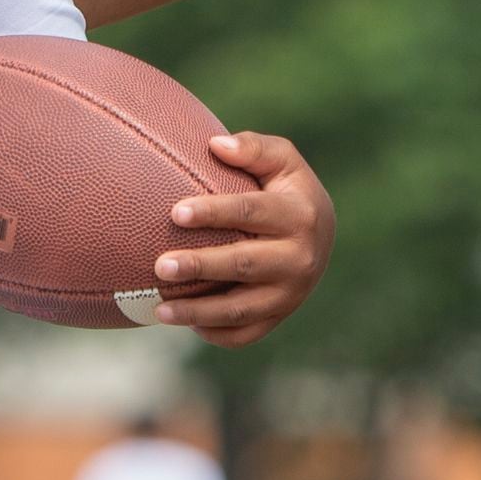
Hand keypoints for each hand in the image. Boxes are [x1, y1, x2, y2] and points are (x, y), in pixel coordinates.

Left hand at [149, 131, 335, 348]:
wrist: (321, 237)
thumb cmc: (287, 190)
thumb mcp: (283, 160)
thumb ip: (254, 148)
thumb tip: (216, 145)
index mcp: (299, 215)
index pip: (251, 212)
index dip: (213, 212)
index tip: (175, 212)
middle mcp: (299, 258)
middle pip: (244, 264)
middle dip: (200, 266)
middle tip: (160, 265)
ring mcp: (291, 294)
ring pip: (241, 309)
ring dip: (198, 312)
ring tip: (159, 309)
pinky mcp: (279, 317)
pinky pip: (244, 334)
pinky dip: (214, 333)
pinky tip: (184, 323)